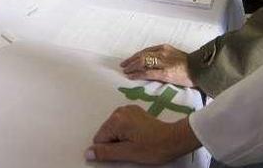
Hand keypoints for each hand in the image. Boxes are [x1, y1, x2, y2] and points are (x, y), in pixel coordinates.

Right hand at [85, 106, 200, 163]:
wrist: (174, 139)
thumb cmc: (152, 147)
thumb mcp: (127, 153)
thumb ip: (106, 152)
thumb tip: (87, 152)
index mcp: (116, 120)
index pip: (100, 139)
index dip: (110, 149)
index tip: (125, 151)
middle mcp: (120, 111)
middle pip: (106, 132)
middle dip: (115, 142)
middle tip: (132, 147)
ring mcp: (128, 110)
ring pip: (114, 129)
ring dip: (121, 138)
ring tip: (136, 142)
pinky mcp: (135, 112)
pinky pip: (123, 124)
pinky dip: (127, 131)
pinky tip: (138, 136)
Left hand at [119, 44, 193, 86]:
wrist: (201, 70)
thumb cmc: (190, 66)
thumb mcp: (176, 56)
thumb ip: (164, 57)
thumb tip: (152, 63)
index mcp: (165, 48)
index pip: (146, 51)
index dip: (135, 55)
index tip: (129, 60)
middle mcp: (162, 53)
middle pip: (142, 55)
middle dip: (131, 61)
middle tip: (123, 66)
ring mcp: (163, 62)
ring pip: (142, 62)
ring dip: (132, 67)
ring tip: (125, 71)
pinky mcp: (165, 73)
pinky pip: (147, 73)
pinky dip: (137, 74)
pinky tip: (131, 76)